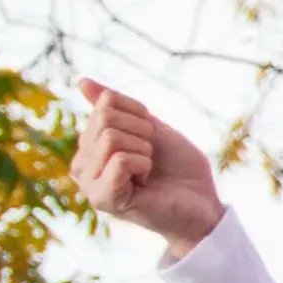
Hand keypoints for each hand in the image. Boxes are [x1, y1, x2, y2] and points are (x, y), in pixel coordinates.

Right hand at [71, 80, 228, 254]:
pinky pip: (119, 160)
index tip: (151, 139)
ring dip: (144, 150)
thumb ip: (116, 106)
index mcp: (90, 145)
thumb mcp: (149, 126)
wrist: (201, 201)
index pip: (106, 104)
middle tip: (151, 157)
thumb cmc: (177, 167)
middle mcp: (81, 165)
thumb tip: (82, 81)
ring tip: (148, 170)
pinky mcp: (102, 200)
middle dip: (142, 132)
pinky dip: (143, 165)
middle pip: (105, 120)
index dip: (141, 116)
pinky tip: (145, 183)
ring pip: (110, 138)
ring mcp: (89, 183)